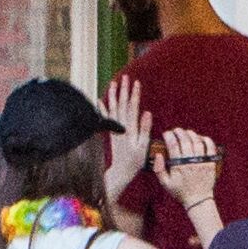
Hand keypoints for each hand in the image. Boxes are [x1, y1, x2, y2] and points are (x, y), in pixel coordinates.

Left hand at [97, 75, 152, 197]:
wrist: (121, 171)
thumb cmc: (135, 161)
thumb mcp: (143, 146)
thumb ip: (145, 129)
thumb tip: (147, 113)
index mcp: (130, 128)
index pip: (132, 107)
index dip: (134, 94)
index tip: (136, 82)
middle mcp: (121, 126)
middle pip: (122, 104)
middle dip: (123, 90)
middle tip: (125, 77)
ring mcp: (115, 129)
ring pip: (113, 108)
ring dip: (113, 95)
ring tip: (113, 83)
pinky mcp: (112, 133)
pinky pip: (106, 118)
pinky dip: (103, 108)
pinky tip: (100, 100)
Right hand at [156, 126, 222, 201]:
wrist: (198, 200)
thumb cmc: (180, 192)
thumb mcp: (165, 183)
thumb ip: (158, 169)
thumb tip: (158, 155)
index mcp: (179, 166)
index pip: (173, 145)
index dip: (169, 136)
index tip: (166, 133)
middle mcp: (191, 162)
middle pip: (185, 140)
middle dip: (179, 132)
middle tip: (175, 130)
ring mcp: (202, 161)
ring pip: (197, 141)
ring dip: (191, 134)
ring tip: (186, 132)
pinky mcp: (211, 163)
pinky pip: (210, 147)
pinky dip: (206, 140)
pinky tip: (201, 138)